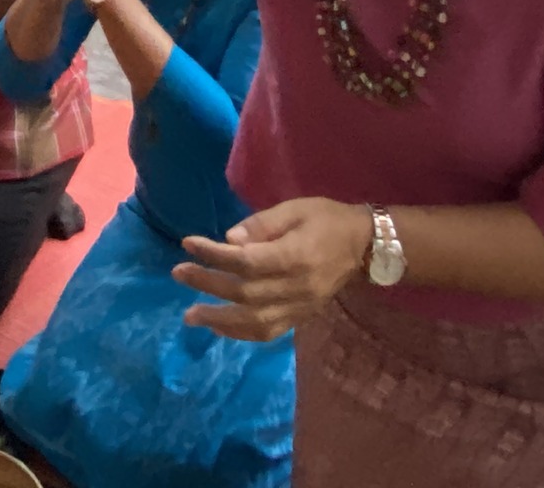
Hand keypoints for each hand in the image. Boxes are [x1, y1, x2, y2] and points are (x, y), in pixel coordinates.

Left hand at [173, 197, 372, 341]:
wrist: (365, 246)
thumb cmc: (327, 219)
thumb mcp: (294, 209)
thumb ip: (261, 224)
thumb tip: (229, 238)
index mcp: (295, 256)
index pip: (247, 262)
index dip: (214, 255)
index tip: (188, 244)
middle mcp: (297, 287)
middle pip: (245, 293)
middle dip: (208, 285)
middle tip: (178, 274)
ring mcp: (301, 307)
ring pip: (255, 322)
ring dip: (219, 320)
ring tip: (191, 315)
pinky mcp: (303, 317)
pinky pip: (269, 332)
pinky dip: (241, 333)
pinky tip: (219, 328)